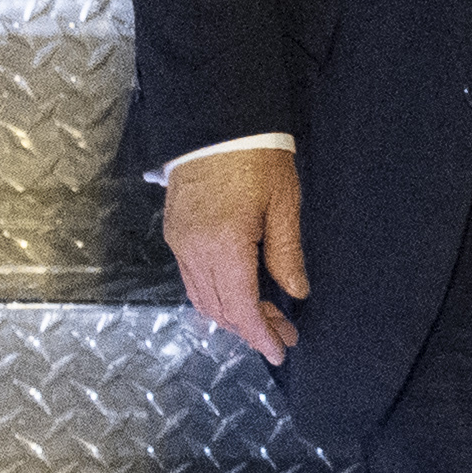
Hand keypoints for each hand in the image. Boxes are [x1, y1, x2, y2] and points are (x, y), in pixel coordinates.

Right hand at [162, 144, 308, 365]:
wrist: (215, 122)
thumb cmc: (255, 158)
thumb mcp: (283, 205)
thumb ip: (286, 254)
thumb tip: (296, 292)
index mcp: (223, 245)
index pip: (240, 306)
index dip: (261, 333)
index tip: (281, 349)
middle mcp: (193, 249)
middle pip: (218, 307)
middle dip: (251, 327)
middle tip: (284, 333)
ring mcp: (179, 241)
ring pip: (201, 296)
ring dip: (231, 314)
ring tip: (266, 319)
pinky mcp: (175, 232)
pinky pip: (191, 277)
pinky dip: (215, 294)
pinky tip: (238, 295)